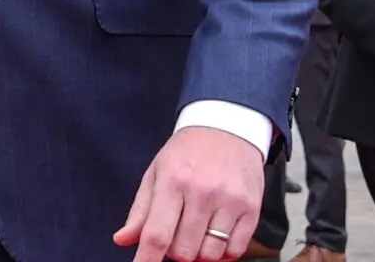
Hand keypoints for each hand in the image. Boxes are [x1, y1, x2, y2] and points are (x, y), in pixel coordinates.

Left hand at [114, 126, 263, 261]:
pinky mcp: (251, 208)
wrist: (228, 126)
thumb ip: (141, 210)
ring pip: (210, 255)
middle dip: (176, 251)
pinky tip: (218, 231)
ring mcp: (229, 201)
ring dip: (200, 252)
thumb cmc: (188, 151)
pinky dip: (224, 251)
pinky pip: (235, 251)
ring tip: (198, 230)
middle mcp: (202, 192)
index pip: (157, 234)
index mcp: (173, 181)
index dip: (147, 260)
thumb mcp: (157, 172)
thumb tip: (122, 240)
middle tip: (178, 232)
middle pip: (183, 251)